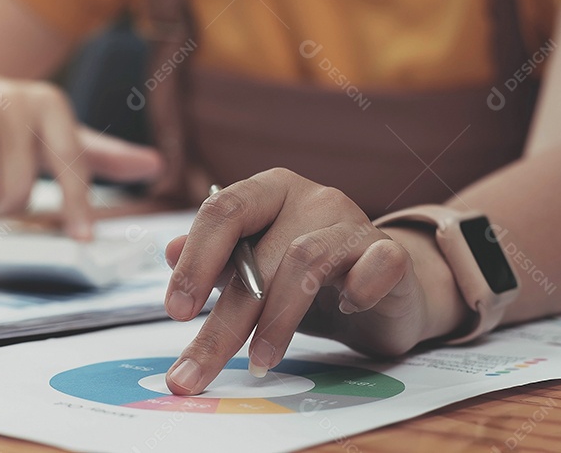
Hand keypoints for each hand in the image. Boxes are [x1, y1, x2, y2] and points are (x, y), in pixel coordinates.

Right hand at [0, 65, 162, 239]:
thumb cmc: (14, 122)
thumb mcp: (57, 133)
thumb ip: (105, 154)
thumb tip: (158, 165)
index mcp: (50, 104)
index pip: (70, 164)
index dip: (76, 205)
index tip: (83, 240)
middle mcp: (12, 100)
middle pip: (17, 191)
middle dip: (8, 199)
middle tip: (1, 177)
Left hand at [162, 168, 465, 394]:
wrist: (382, 289)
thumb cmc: (306, 279)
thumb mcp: (254, 270)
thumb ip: (214, 262)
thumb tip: (169, 251)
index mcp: (267, 191)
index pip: (222, 211)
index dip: (195, 262)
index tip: (175, 311)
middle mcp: (310, 197)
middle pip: (258, 254)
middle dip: (223, 320)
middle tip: (196, 368)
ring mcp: (353, 221)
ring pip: (306, 262)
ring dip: (277, 319)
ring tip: (259, 361)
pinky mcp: (391, 253)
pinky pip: (377, 264)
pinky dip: (359, 289)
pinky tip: (345, 312)